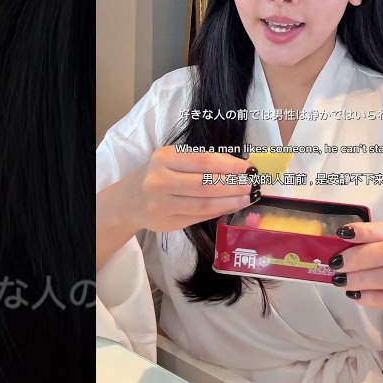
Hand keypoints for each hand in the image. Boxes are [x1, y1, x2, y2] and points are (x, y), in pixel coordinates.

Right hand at [124, 146, 257, 232]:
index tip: (248, 167)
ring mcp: (162, 205)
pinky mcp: (167, 223)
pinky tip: (232, 206)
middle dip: (234, 185)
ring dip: (231, 201)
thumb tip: (238, 168)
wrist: (129, 200)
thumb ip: (198, 162)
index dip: (229, 165)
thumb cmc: (157, 174)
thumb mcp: (171, 159)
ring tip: (248, 197)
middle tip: (253, 184)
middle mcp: (160, 181)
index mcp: (164, 158)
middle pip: (206, 185)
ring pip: (205, 204)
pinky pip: (199, 216)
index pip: (203, 162)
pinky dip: (219, 211)